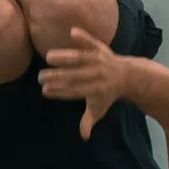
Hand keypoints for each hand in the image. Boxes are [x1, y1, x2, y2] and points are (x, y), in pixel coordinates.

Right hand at [39, 25, 127, 139]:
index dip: (59, 92)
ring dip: (65, 57)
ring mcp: (98, 60)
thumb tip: (84, 137)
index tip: (45, 91)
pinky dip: (83, 37)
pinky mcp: (100, 49)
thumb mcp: (99, 108)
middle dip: (57, 76)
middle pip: (75, 76)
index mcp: (94, 90)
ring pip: (81, 58)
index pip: (74, 91)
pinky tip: (71, 31)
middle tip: (40, 77)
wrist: (128, 76)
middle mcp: (96, 75)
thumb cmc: (108, 94)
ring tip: (48, 56)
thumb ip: (88, 120)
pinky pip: (92, 42)